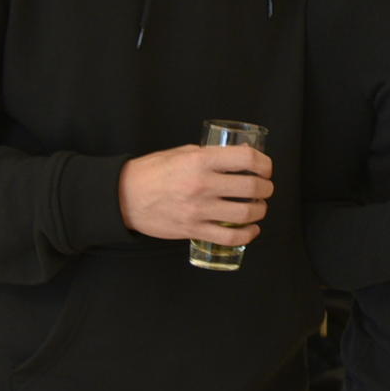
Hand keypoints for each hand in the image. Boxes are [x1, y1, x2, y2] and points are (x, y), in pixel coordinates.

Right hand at [119, 144, 272, 243]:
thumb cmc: (153, 172)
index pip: (247, 159)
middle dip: (266, 188)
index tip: (266, 169)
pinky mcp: (192, 230)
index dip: (264, 164)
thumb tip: (242, 155)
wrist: (123, 197)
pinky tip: (251, 229)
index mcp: (201, 161)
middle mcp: (202, 185)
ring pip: (245, 214)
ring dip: (260, 211)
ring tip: (259, 208)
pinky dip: (247, 235)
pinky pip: (229, 237)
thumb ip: (211, 154)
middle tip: (265, 188)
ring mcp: (198, 210)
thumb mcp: (183, 153)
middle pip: (252, 187)